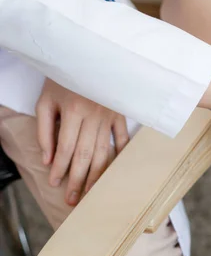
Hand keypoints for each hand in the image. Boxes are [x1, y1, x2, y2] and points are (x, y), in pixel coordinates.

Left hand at [36, 79, 129, 205]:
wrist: (87, 56)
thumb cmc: (63, 78)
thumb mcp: (46, 101)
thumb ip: (44, 131)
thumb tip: (48, 159)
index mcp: (73, 112)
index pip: (66, 148)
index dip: (60, 169)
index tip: (55, 184)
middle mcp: (94, 116)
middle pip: (85, 155)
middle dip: (78, 179)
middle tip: (73, 199)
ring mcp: (110, 116)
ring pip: (104, 151)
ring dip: (97, 173)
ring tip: (91, 191)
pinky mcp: (120, 113)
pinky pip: (122, 136)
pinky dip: (120, 152)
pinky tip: (116, 168)